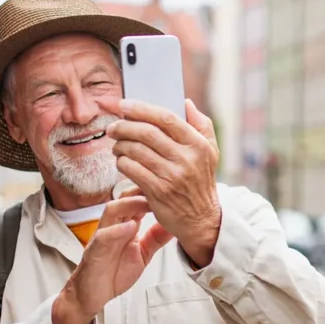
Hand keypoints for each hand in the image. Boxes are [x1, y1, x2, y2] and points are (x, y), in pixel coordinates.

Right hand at [52, 196, 172, 323]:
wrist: (92, 295)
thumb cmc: (114, 273)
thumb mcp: (142, 254)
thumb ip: (155, 239)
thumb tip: (173, 226)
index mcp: (124, 226)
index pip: (137, 202)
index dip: (151, 193)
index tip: (169, 189)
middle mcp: (113, 227)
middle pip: (124, 199)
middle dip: (141, 191)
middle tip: (159, 188)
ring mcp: (102, 237)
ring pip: (111, 211)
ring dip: (129, 204)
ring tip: (146, 203)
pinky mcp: (94, 251)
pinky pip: (103, 236)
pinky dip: (117, 230)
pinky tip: (130, 227)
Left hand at [103, 97, 221, 267]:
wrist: (202, 220)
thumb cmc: (202, 182)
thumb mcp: (211, 152)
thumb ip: (201, 125)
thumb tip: (186, 103)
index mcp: (198, 145)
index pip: (166, 118)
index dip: (141, 109)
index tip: (124, 105)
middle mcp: (186, 159)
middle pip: (147, 133)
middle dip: (124, 126)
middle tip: (113, 127)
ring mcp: (172, 176)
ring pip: (136, 151)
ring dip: (120, 145)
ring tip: (116, 144)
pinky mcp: (158, 191)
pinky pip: (132, 170)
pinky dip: (122, 163)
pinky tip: (121, 161)